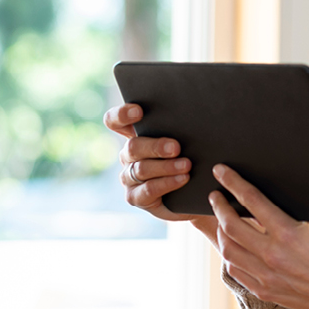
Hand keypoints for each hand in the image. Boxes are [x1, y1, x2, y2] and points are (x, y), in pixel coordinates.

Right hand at [104, 104, 210, 226]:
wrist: (193, 194)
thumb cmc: (188, 160)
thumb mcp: (184, 143)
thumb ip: (179, 130)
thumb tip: (191, 116)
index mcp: (134, 136)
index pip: (116, 122)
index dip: (122, 114)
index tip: (139, 111)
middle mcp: (128, 156)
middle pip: (133, 147)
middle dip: (155, 146)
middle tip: (176, 147)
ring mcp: (128, 177)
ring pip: (141, 169)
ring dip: (166, 167)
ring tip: (186, 165)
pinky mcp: (135, 197)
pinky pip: (148, 190)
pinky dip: (167, 183)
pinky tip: (183, 179)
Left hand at [209, 164, 308, 308]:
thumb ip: (292, 208)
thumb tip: (268, 189)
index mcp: (288, 232)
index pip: (251, 200)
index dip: (232, 182)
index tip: (221, 172)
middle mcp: (273, 255)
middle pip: (231, 225)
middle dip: (218, 206)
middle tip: (214, 196)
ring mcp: (267, 275)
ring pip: (228, 249)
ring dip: (219, 230)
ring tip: (219, 219)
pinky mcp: (264, 290)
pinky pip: (235, 270)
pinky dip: (229, 254)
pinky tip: (231, 244)